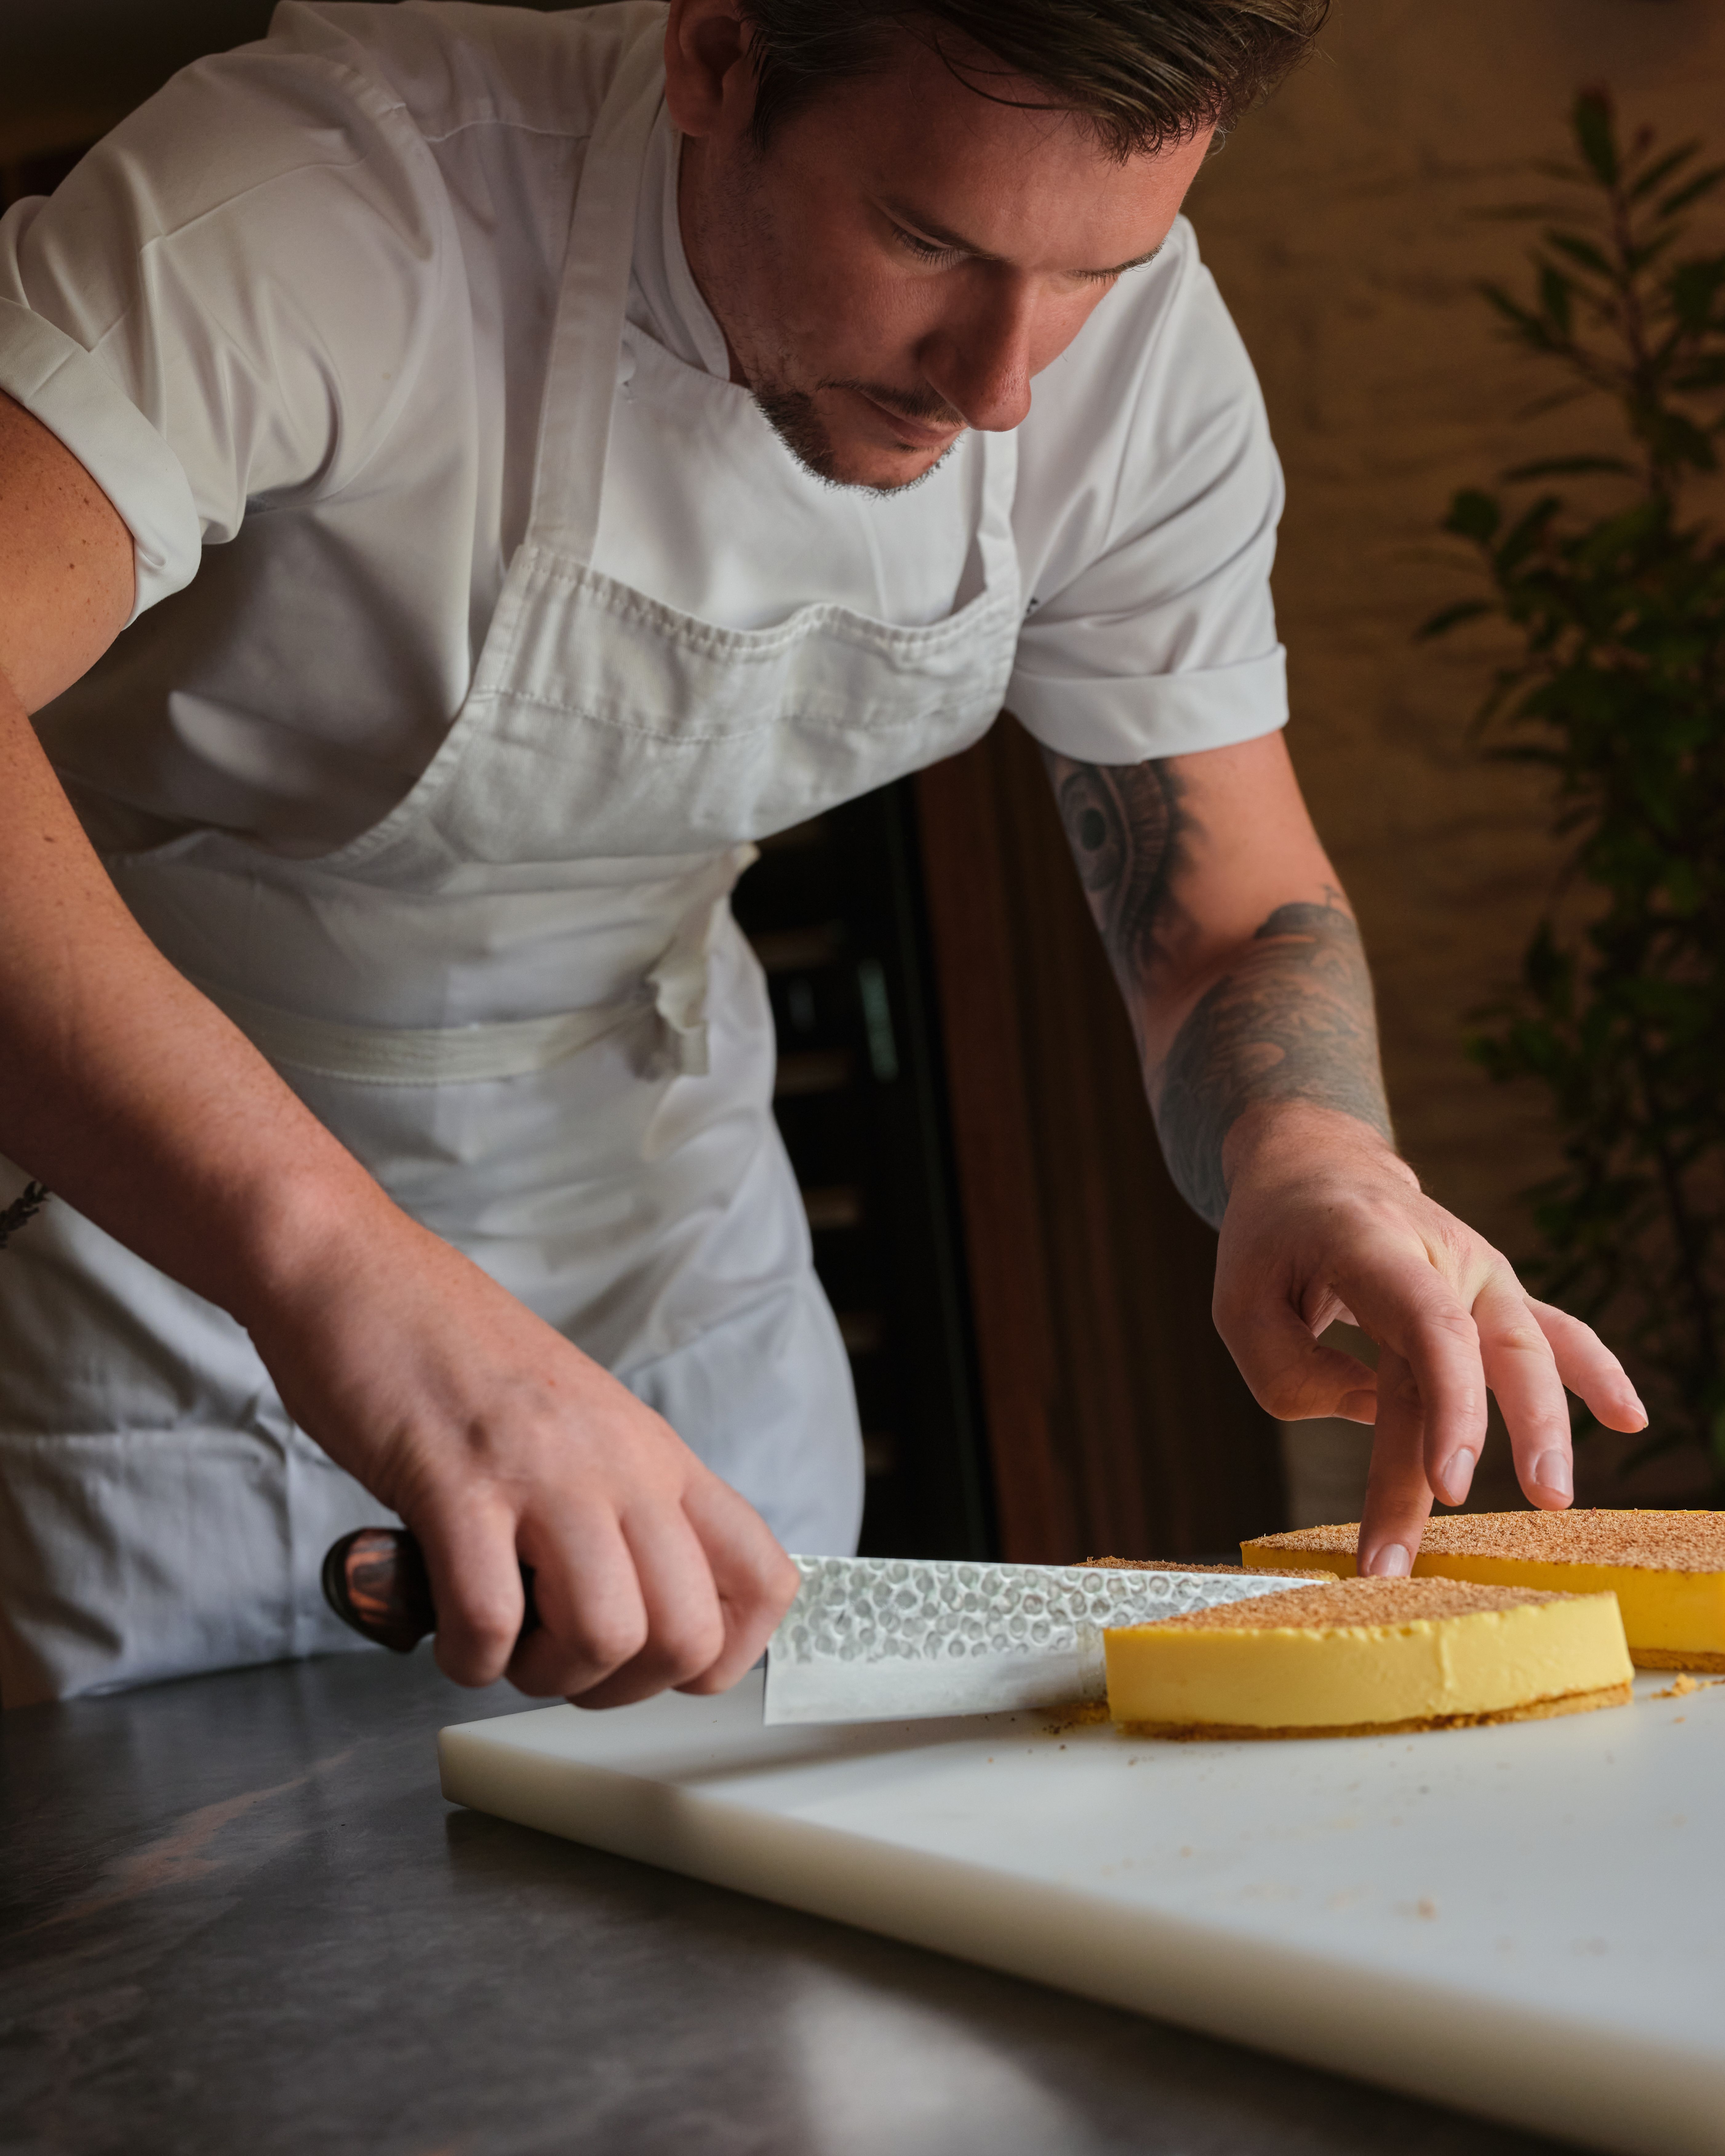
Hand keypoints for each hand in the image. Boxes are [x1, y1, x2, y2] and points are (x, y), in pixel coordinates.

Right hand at [241, 1188, 799, 1704]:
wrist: (359, 1275)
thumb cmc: (455, 1358)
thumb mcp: (577, 1426)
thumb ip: (616, 1503)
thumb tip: (630, 1608)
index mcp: (657, 1454)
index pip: (763, 1580)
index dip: (719, 1657)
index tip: (648, 1661)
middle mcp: (621, 1464)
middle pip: (689, 1635)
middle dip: (622, 1685)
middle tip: (558, 1657)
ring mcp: (543, 1472)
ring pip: (607, 1636)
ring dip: (546, 1674)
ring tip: (502, 1641)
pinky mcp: (456, 1485)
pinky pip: (491, 1623)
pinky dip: (468, 1656)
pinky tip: (445, 1624)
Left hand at [1211, 1104, 1647, 1575]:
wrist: (1315, 1167)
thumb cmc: (1272, 1242)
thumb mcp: (1239, 1304)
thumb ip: (1289, 1374)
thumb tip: (1372, 1414)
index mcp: (1369, 1243)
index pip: (1428, 1327)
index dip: (1449, 1407)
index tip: (1449, 1483)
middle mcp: (1436, 1252)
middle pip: (1470, 1356)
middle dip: (1467, 1442)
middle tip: (1463, 1514)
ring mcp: (1475, 1271)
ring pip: (1520, 1351)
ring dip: (1544, 1425)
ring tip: (1554, 1498)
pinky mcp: (1490, 1293)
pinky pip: (1552, 1332)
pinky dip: (1593, 1373)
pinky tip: (1629, 1418)